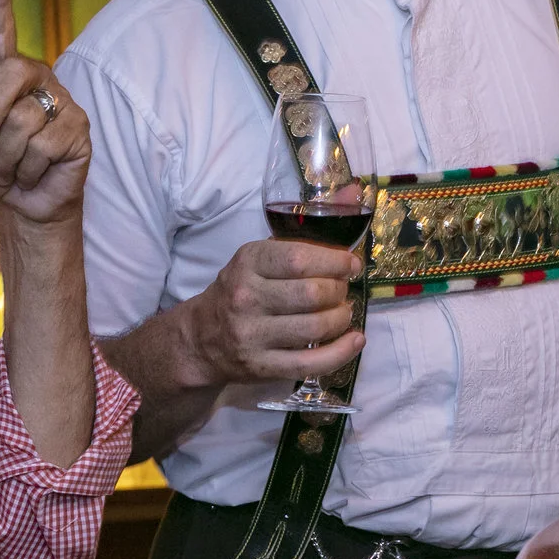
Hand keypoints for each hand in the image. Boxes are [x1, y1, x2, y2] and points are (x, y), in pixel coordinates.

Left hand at [0, 0, 90, 226]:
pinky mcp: (79, 129)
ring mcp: (61, 101)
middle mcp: (36, 79)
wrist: (24, 204)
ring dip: (5, 156)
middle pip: (10, 75)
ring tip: (11, 166)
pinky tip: (32, 172)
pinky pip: (42, 146)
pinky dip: (27, 169)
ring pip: (22, 121)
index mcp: (3, 74)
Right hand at [184, 237, 366, 388]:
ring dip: (341, 318)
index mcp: (247, 262)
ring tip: (343, 312)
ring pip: (315, 328)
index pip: (299, 259)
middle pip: (312, 294)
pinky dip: (341, 352)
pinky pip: (311, 362)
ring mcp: (252, 335)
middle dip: (339, 291)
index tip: (351, 264)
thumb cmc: (242, 288)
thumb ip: (311, 224)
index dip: (335, 261)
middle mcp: (246, 297)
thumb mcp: (264, 254)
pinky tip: (355, 340)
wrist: (202, 337)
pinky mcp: (261, 366)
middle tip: (342, 290)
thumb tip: (357, 192)